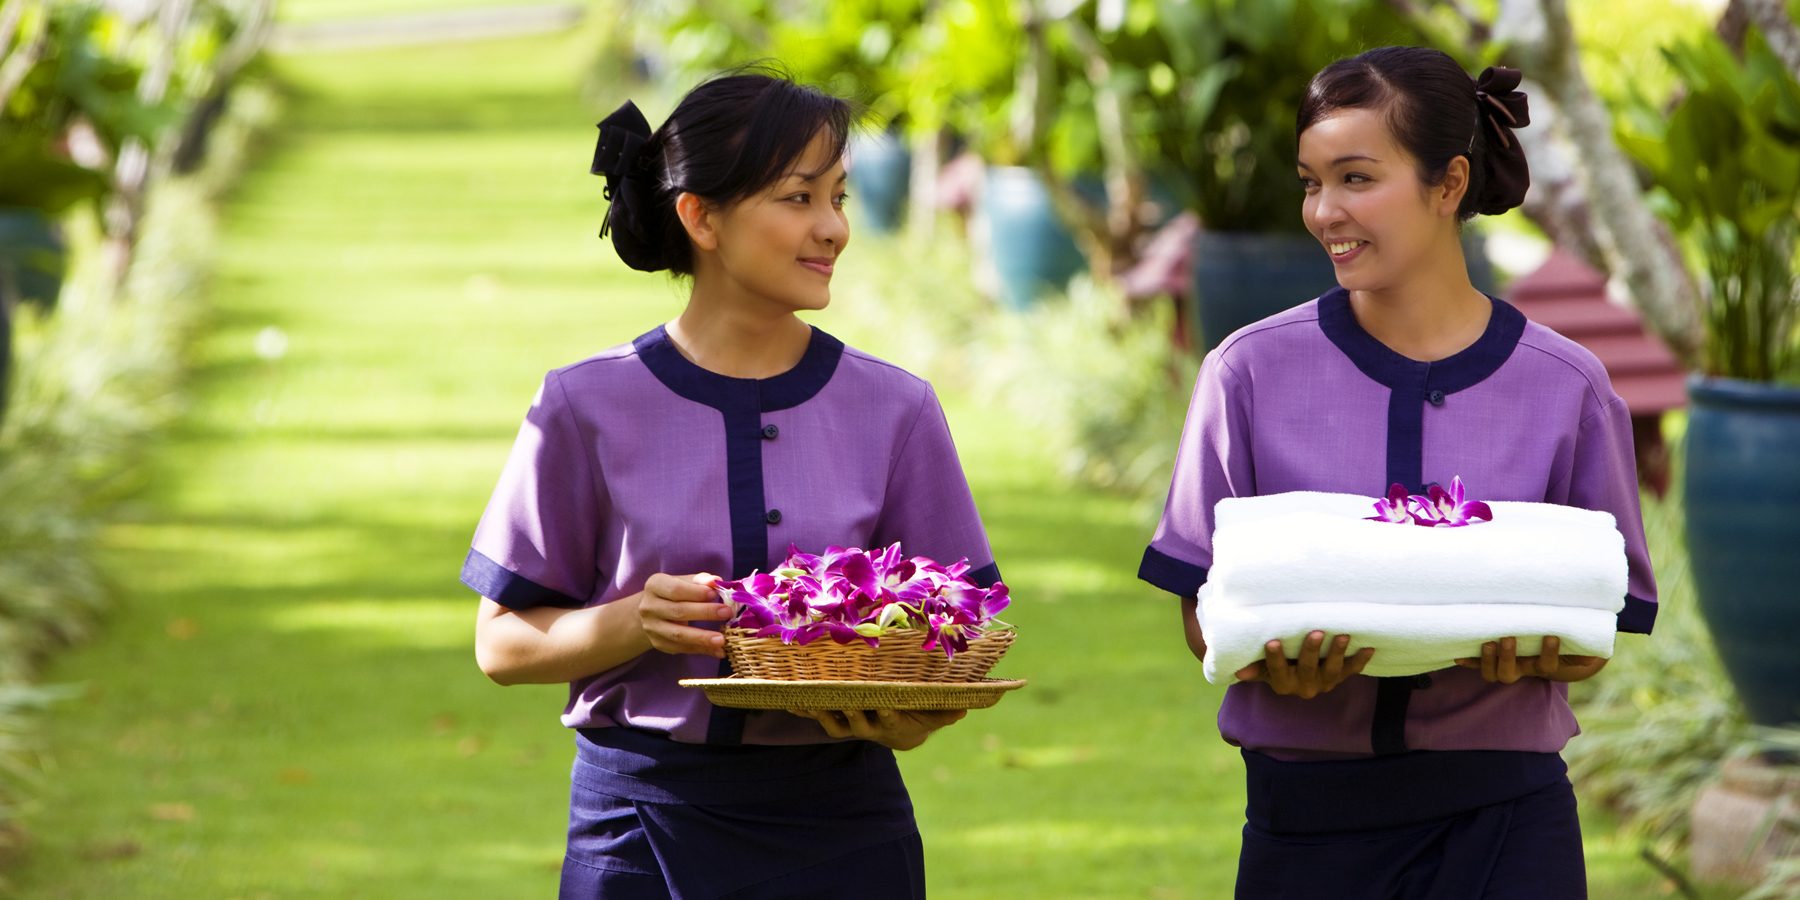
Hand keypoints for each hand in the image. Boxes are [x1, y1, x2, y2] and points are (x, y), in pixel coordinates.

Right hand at [637, 573, 731, 657]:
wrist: (652, 611)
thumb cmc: (674, 593)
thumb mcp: (684, 581)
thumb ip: (700, 581)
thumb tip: (716, 582)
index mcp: (655, 586)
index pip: (676, 590)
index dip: (696, 593)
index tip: (715, 594)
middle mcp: (649, 607)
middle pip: (678, 611)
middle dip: (705, 612)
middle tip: (727, 613)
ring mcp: (652, 628)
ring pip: (678, 635)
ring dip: (702, 638)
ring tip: (722, 640)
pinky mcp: (658, 643)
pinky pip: (682, 648)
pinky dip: (702, 650)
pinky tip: (718, 651)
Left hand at [787, 708, 967, 750]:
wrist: (902, 733)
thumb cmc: (921, 718)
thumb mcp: (935, 715)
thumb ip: (947, 712)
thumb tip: (964, 707)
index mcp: (892, 723)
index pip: (889, 719)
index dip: (885, 713)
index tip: (884, 705)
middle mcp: (870, 726)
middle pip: (857, 722)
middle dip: (849, 711)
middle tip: (842, 697)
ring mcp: (852, 724)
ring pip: (835, 724)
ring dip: (821, 713)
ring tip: (809, 700)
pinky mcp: (838, 719)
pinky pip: (819, 715)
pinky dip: (804, 709)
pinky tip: (788, 698)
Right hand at [1234, 631, 1373, 698]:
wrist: (1298, 678)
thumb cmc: (1276, 665)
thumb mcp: (1262, 668)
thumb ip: (1253, 667)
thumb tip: (1237, 672)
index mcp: (1283, 684)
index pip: (1276, 671)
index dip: (1275, 658)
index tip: (1272, 641)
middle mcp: (1305, 687)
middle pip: (1307, 670)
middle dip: (1311, 651)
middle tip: (1315, 632)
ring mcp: (1325, 683)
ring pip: (1332, 671)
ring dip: (1337, 653)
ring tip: (1342, 636)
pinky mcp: (1340, 677)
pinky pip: (1351, 671)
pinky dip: (1360, 660)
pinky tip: (1368, 647)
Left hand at [1454, 636, 1606, 683]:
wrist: (1564, 655)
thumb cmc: (1576, 648)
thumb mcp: (1589, 647)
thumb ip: (1594, 645)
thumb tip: (1606, 639)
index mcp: (1547, 665)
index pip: (1546, 666)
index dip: (1547, 656)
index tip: (1551, 637)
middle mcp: (1527, 668)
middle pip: (1511, 674)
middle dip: (1507, 658)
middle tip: (1508, 639)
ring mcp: (1511, 666)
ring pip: (1495, 673)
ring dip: (1488, 659)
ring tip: (1489, 641)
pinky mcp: (1497, 659)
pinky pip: (1480, 665)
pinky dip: (1469, 661)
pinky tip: (1457, 654)